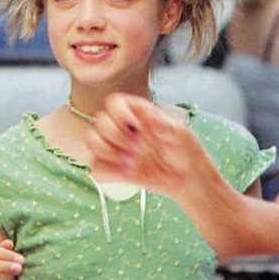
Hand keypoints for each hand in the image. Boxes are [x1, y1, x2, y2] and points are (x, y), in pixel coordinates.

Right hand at [85, 93, 206, 193]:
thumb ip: (165, 125)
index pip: (114, 103)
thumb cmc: (184, 150)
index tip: (134, 126)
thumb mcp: (180, 134)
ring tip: (131, 163)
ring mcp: (115, 148)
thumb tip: (150, 116)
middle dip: (117, 136)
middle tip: (138, 149)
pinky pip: (96, 168)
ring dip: (108, 153)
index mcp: (137, 113)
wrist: (186, 177)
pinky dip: (107, 172)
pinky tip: (127, 174)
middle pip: (100, 122)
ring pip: (92, 142)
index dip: (119, 112)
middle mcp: (122, 128)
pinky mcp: (113, 169)